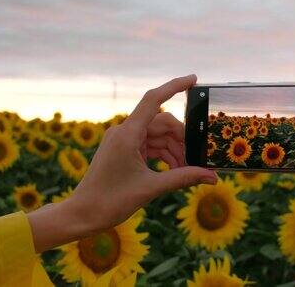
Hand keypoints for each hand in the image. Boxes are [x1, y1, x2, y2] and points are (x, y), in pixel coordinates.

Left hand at [28, 75, 216, 252]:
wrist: (82, 215)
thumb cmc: (110, 201)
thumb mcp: (151, 188)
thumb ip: (183, 178)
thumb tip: (212, 177)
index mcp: (127, 134)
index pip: (154, 100)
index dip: (174, 86)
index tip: (194, 79)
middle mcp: (124, 132)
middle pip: (162, 123)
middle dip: (182, 139)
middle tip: (198, 159)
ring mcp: (123, 141)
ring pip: (158, 136)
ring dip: (174, 151)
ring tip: (187, 171)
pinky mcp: (123, 151)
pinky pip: (150, 146)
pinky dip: (164, 156)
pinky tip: (175, 170)